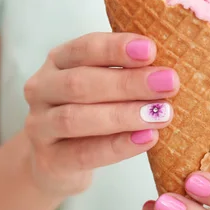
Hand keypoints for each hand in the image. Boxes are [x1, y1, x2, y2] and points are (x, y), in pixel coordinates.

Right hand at [23, 32, 178, 195]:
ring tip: (162, 114)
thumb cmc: (91, 114)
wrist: (56, 162)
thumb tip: (169, 69)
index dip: (116, 48)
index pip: (84, 48)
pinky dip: (118, 146)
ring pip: (76, 118)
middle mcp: (41, 89)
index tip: (151, 50)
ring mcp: (39, 126)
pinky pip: (83, 153)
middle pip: (80, 83)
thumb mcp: (103, 88)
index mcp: (59, 61)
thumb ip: (128, 74)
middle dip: (128, 83)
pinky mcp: (48, 160)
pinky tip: (147, 139)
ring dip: (124, 115)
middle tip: (169, 83)